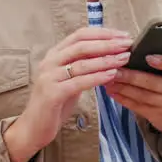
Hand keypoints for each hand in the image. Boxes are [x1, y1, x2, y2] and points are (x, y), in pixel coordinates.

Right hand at [3, 27, 131, 161]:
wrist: (33, 127)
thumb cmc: (56, 103)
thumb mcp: (70, 79)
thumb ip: (84, 65)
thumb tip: (111, 54)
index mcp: (54, 54)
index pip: (80, 35)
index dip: (103, 33)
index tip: (123, 35)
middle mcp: (49, 61)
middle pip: (82, 45)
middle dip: (107, 43)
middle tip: (127, 43)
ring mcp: (49, 77)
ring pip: (81, 63)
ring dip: (106, 59)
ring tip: (124, 58)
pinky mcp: (52, 94)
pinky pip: (79, 82)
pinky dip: (97, 77)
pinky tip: (112, 75)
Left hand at [107, 55, 161, 151]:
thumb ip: (155, 62)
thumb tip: (127, 49)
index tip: (148, 57)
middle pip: (153, 83)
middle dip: (132, 77)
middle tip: (115, 70)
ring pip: (142, 96)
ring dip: (123, 88)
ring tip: (109, 80)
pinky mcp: (155, 115)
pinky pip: (137, 106)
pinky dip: (122, 99)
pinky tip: (111, 91)